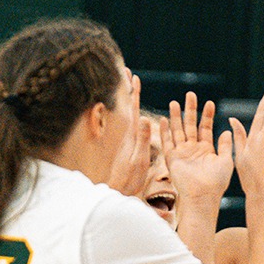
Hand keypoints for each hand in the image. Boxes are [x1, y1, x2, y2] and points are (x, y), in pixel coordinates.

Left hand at [107, 73, 150, 197]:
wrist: (119, 192)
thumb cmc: (130, 179)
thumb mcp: (140, 159)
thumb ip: (143, 139)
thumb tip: (145, 118)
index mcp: (132, 135)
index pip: (133, 109)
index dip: (133, 93)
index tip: (134, 76)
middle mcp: (127, 134)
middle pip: (128, 106)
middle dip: (128, 88)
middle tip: (127, 70)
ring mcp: (126, 139)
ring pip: (128, 113)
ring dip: (128, 97)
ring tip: (128, 83)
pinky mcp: (127, 145)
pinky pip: (130, 123)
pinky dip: (131, 111)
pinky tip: (134, 109)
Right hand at [164, 91, 233, 204]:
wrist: (203, 196)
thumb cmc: (217, 183)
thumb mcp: (226, 161)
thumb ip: (225, 145)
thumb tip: (227, 130)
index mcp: (207, 150)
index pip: (206, 128)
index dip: (207, 115)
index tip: (209, 102)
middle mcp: (193, 149)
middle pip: (190, 125)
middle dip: (190, 110)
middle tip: (190, 94)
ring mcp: (182, 153)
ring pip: (178, 130)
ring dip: (176, 117)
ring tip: (174, 102)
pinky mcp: (172, 159)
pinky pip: (167, 142)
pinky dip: (164, 131)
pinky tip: (163, 119)